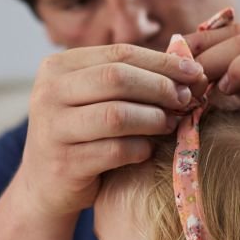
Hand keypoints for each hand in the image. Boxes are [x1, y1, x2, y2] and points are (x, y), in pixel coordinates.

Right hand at [20, 44, 206, 215]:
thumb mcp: (94, 99)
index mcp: (58, 67)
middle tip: (185, 100)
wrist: (46, 186)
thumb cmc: (83, 135)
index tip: (193, 73)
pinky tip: (149, 149)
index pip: (119, 53)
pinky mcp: (64, 163)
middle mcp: (49, 93)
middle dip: (160, 88)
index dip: (162, 62)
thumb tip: (187, 65)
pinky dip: (140, 148)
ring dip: (153, 119)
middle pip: (117, 78)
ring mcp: (53, 129)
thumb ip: (129, 78)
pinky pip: (115, 151)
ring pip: (117, 115)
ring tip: (171, 124)